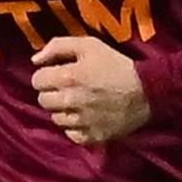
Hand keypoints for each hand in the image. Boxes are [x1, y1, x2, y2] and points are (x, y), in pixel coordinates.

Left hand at [32, 36, 150, 145]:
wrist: (146, 91)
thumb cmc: (116, 65)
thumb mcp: (89, 45)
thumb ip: (57, 46)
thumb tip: (34, 59)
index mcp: (67, 77)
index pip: (36, 80)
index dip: (45, 75)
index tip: (57, 74)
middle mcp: (70, 101)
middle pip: (43, 101)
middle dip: (52, 92)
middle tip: (68, 88)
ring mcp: (80, 122)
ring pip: (55, 118)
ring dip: (63, 110)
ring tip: (78, 102)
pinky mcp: (91, 137)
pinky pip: (71, 134)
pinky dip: (75, 127)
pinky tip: (86, 116)